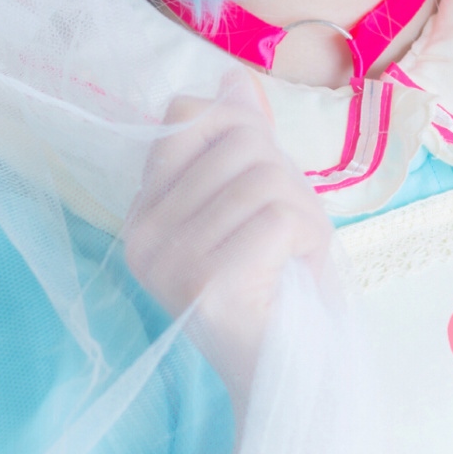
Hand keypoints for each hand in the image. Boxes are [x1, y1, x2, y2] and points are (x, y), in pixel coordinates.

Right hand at [122, 80, 330, 411]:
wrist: (292, 375)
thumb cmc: (279, 286)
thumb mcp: (261, 200)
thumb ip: (242, 142)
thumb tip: (231, 78)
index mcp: (144, 211)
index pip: (186, 117)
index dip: (245, 136)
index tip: (265, 188)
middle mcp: (142, 235)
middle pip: (235, 146)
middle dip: (286, 180)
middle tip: (291, 234)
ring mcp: (169, 261)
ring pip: (263, 180)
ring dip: (304, 215)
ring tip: (297, 256)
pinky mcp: (206, 285)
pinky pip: (279, 219)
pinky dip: (310, 239)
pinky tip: (299, 269)